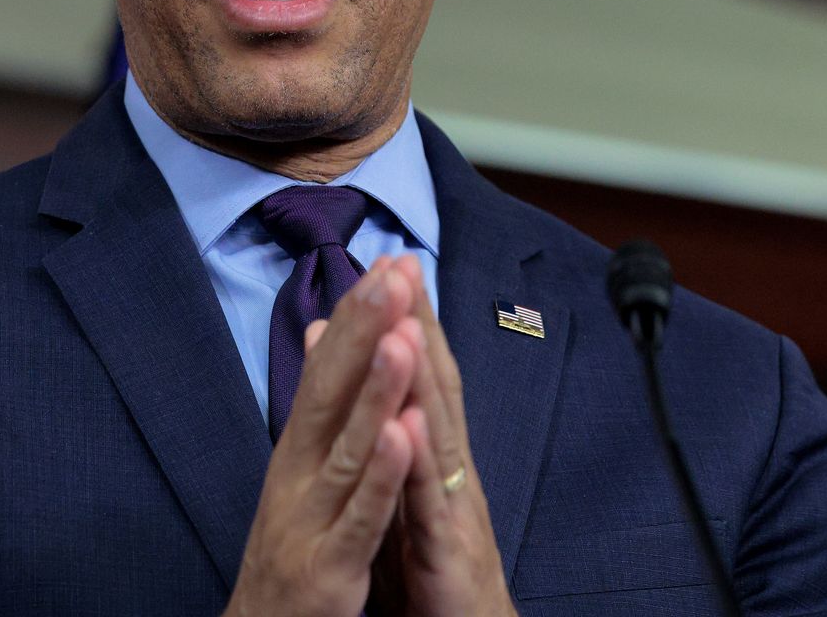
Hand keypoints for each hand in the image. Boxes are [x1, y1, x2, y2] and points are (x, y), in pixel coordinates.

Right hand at [223, 261, 423, 616]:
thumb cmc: (290, 555)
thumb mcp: (300, 476)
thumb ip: (317, 407)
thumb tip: (323, 331)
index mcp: (297, 452)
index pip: (327, 370)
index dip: (357, 316)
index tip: (388, 262)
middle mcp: (296, 475)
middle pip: (329, 391)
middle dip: (364, 329)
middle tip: (392, 271)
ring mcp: (309, 519)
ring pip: (345, 446)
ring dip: (375, 389)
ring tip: (401, 335)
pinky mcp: (327, 567)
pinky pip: (359, 517)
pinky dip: (380, 476)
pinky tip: (402, 436)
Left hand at [383, 254, 516, 616]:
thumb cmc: (434, 565)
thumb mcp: (408, 489)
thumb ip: (392, 433)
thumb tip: (374, 380)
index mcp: (435, 455)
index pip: (423, 374)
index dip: (410, 316)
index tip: (392, 261)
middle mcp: (450, 470)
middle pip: (436, 385)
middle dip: (421, 324)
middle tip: (404, 265)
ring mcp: (451, 506)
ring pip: (435, 432)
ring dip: (422, 378)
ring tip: (406, 324)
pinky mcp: (444, 550)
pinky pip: (426, 503)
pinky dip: (415, 463)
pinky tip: (405, 426)